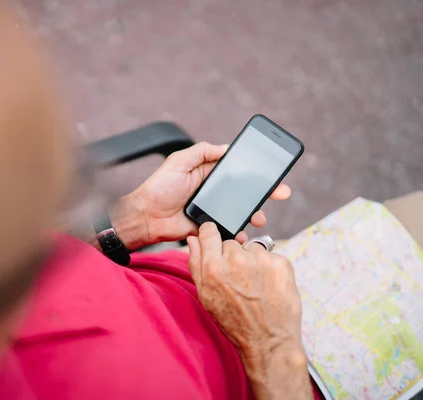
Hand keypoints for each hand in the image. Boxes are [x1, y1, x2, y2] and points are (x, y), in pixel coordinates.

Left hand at [112, 142, 291, 248]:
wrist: (145, 217)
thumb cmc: (158, 188)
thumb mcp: (178, 161)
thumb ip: (202, 152)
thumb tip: (226, 147)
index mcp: (207, 173)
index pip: (236, 170)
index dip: (254, 171)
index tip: (272, 173)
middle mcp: (212, 190)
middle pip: (244, 191)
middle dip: (264, 193)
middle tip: (281, 194)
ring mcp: (212, 209)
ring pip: (239, 211)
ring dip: (254, 214)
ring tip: (260, 218)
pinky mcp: (208, 227)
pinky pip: (228, 229)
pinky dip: (238, 232)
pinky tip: (244, 233)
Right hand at [187, 223, 311, 399]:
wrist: (269, 340)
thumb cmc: (235, 321)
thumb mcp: (206, 296)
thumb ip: (196, 264)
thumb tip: (192, 240)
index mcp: (214, 267)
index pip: (209, 231)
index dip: (211, 235)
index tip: (214, 240)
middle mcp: (236, 259)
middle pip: (231, 242)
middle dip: (233, 256)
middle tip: (238, 279)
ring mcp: (261, 260)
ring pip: (252, 249)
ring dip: (253, 261)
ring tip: (255, 285)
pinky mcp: (281, 263)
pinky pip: (271, 256)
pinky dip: (270, 268)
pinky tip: (268, 286)